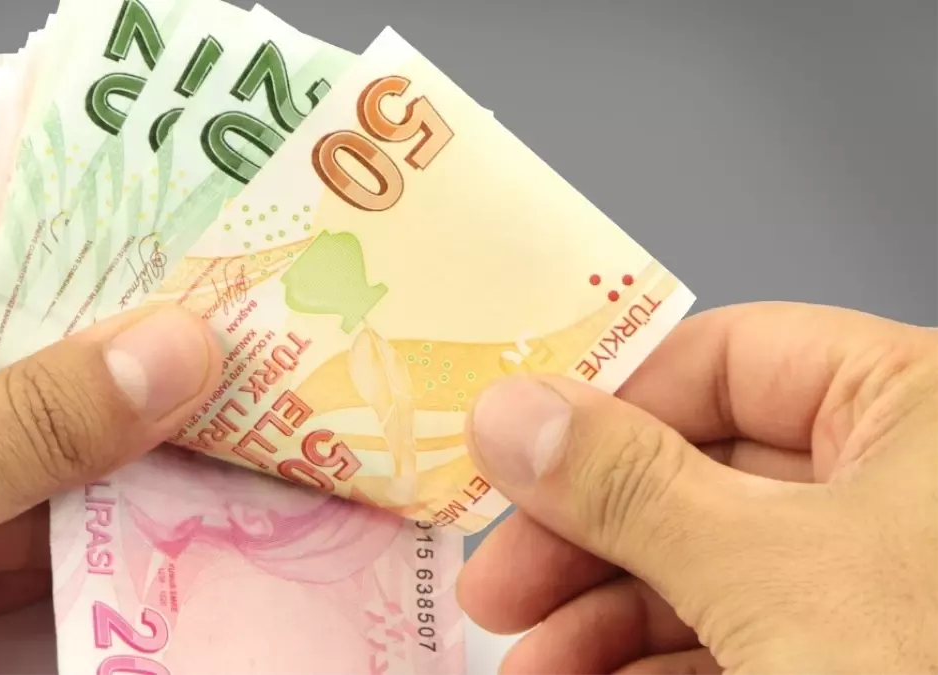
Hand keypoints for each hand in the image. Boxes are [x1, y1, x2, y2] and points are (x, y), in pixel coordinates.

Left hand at [0, 233, 220, 673]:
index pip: (0, 273)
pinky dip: (74, 551)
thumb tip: (178, 350)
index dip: (109, 284)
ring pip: (24, 465)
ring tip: (231, 462)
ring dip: (114, 477)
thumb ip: (41, 420)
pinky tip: (156, 539)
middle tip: (249, 387)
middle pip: (24, 374)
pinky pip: (4, 543)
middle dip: (128, 391)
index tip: (216, 295)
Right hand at [457, 302, 937, 673]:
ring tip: (529, 668)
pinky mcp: (860, 653)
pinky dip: (655, 665)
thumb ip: (626, 485)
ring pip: (708, 566)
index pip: (728, 357)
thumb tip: (507, 410)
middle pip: (699, 472)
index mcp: (914, 406)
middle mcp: (902, 479)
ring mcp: (882, 576)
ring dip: (603, 618)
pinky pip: (740, 637)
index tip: (512, 468)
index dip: (605, 410)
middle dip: (586, 542)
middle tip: (499, 591)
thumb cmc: (922, 672)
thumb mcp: (765, 577)